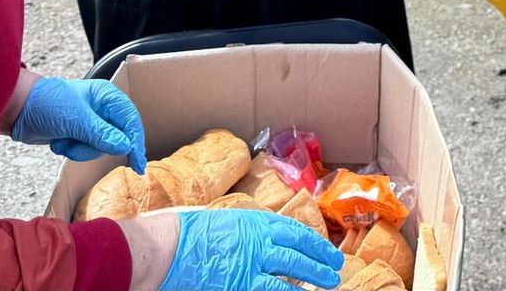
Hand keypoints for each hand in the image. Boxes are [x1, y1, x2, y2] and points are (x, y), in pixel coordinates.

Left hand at [9, 77, 147, 170]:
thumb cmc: (47, 104)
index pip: (130, 121)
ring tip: (64, 141)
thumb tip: (126, 146)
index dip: (135, 142)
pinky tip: (59, 142)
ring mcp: (90, 122)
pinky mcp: (78, 134)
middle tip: (78, 145)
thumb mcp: (76, 120)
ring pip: (100, 147)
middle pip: (116, 137)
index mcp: (107, 97)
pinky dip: (72, 150)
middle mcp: (102, 109)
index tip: (137, 164)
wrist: (17, 109)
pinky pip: (85, 150)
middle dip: (95, 146)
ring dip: (80, 150)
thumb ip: (103, 134)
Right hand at [159, 209, 340, 290]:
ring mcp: (252, 263)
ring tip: (329, 284)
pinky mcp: (242, 283)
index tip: (327, 250)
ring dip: (313, 279)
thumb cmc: (190, 233)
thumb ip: (250, 231)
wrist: (169, 246)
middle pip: (299, 251)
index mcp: (256, 221)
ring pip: (292, 272)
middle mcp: (259, 240)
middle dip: (321, 261)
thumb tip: (268, 241)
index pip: (295, 231)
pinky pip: (273, 290)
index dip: (314, 243)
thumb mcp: (227, 222)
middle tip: (336, 270)